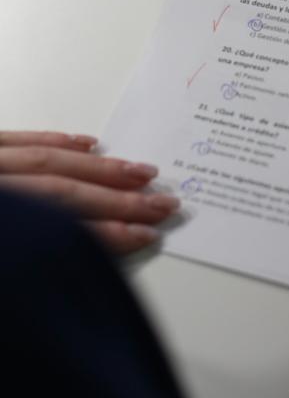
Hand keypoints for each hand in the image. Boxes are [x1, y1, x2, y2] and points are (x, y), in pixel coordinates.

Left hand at [0, 130, 178, 254]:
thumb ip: (32, 259)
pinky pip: (19, 138)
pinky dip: (56, 140)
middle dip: (117, 198)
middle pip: (60, 192)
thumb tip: (84, 258)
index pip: (56, 228)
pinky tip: (88, 144)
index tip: (144, 235)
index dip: (104, 234)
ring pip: (47, 159)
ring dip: (99, 167)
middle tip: (160, 204)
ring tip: (141, 173)